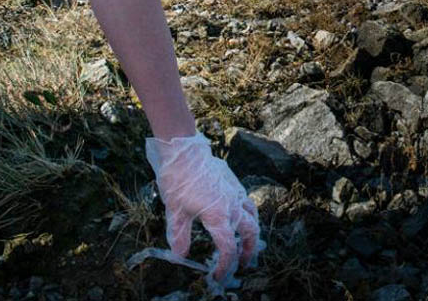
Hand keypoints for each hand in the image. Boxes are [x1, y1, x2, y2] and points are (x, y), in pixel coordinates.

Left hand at [146, 133, 260, 284]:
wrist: (184, 153)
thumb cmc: (178, 181)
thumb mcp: (175, 212)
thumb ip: (180, 236)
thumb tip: (179, 256)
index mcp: (218, 216)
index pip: (227, 248)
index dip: (224, 265)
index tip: (218, 275)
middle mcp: (232, 205)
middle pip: (250, 233)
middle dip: (248, 251)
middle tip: (243, 262)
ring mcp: (235, 193)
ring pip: (253, 216)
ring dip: (252, 232)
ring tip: (246, 242)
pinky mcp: (234, 183)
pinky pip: (247, 202)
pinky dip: (248, 214)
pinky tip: (239, 216)